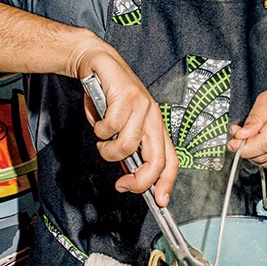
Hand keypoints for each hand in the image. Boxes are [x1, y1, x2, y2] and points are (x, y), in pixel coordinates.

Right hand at [72, 41, 176, 205]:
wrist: (96, 64)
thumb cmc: (106, 97)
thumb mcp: (119, 127)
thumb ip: (126, 147)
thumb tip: (128, 174)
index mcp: (155, 126)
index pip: (170, 160)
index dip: (167, 183)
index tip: (160, 201)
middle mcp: (154, 117)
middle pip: (155, 160)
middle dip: (139, 181)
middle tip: (122, 185)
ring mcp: (142, 106)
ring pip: (128, 146)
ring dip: (108, 150)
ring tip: (102, 140)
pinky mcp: (127, 96)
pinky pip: (111, 127)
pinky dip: (100, 130)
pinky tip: (99, 121)